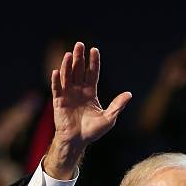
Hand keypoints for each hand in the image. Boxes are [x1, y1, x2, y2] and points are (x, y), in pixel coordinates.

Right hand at [44, 42, 131, 178]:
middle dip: (80, 58)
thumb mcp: (109, 118)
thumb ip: (118, 105)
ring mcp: (68, 95)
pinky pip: (57, 89)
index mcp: (90, 93)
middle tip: (80, 44)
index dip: (93, 62)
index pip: (92, 74)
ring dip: (68, 65)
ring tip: (70, 54)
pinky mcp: (58, 102)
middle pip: (79, 71)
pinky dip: (56, 80)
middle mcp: (78, 91)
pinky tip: (57, 71)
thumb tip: (129, 94)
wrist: (78, 141)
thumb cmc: (93, 130)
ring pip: (67, 76)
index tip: (94, 50)